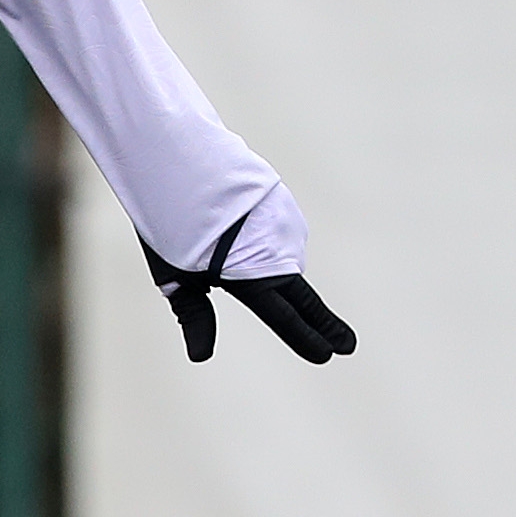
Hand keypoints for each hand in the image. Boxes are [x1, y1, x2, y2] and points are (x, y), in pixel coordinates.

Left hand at [144, 215, 356, 365]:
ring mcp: (286, 224)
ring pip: (281, 258)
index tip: (332, 353)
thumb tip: (201, 357)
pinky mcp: (283, 203)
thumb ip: (195, 315)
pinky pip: (277, 231)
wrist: (180, 159)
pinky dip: (263, 237)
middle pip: (302, 296)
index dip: (308, 338)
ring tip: (219, 241)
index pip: (287, 317)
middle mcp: (278, 251)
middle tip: (346, 346)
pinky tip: (235, 223)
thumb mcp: (174, 274)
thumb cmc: (169, 222)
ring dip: (264, 261)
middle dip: (323, 323)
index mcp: (251, 275)